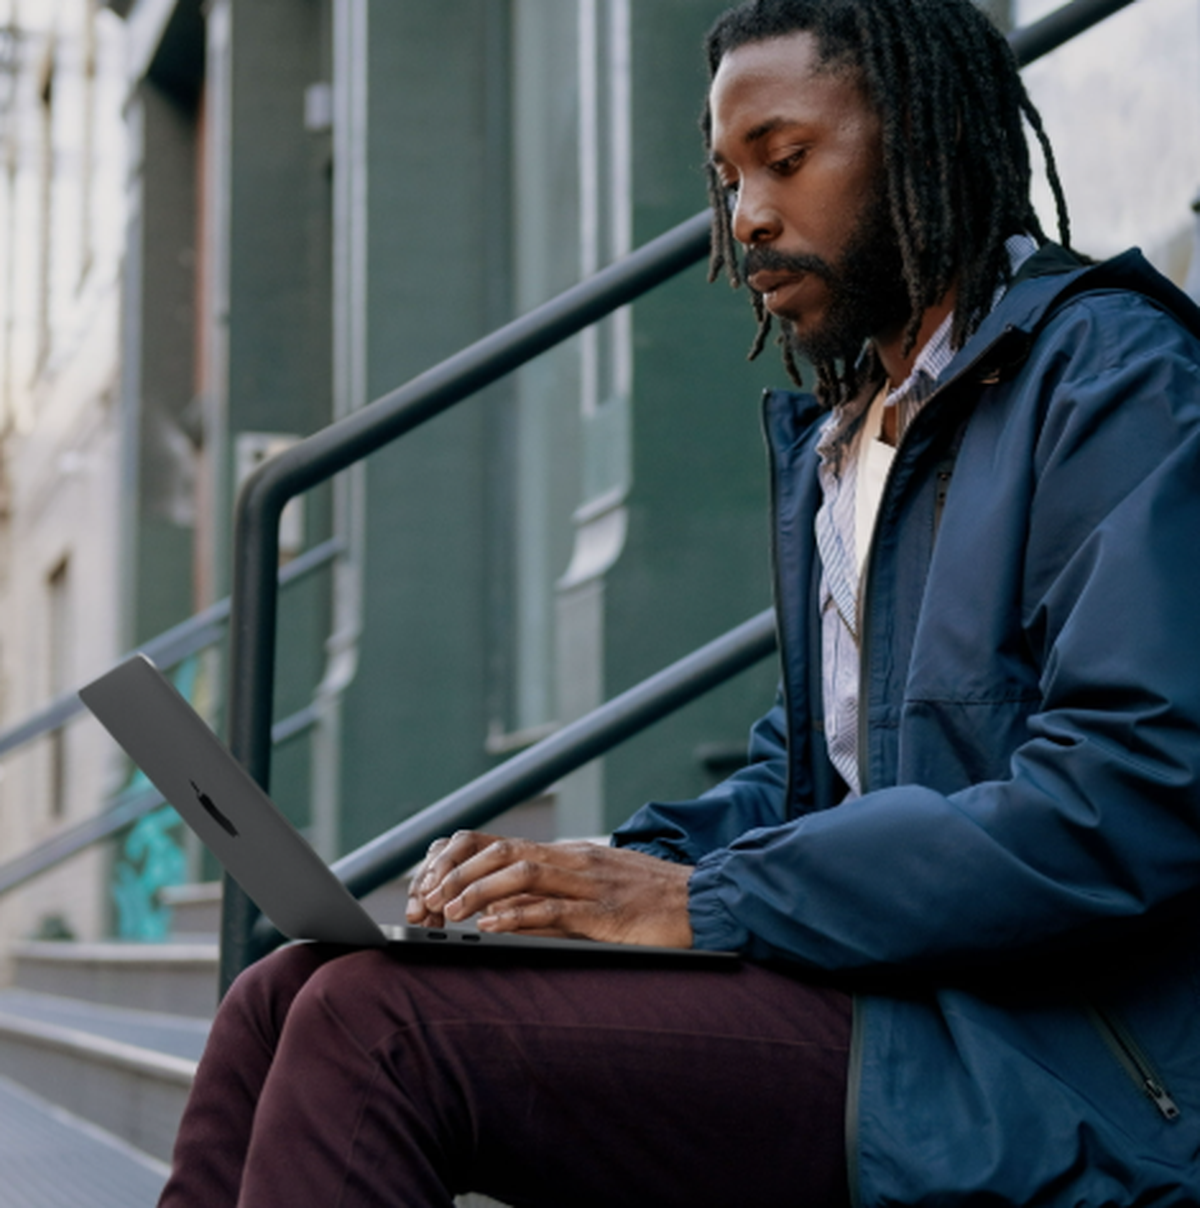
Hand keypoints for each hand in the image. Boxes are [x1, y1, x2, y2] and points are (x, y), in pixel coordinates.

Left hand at [405, 830, 693, 947]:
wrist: (706, 902)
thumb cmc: (651, 901)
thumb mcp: (595, 890)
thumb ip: (552, 897)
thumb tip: (501, 913)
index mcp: (569, 853)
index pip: (500, 843)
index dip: (459, 859)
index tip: (429, 881)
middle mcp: (574, 859)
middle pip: (501, 852)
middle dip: (457, 873)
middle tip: (426, 898)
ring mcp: (590, 883)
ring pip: (521, 874)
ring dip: (478, 891)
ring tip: (447, 911)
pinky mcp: (606, 912)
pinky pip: (554, 910)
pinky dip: (517, 916)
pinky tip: (491, 927)